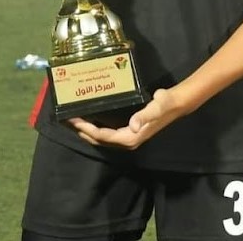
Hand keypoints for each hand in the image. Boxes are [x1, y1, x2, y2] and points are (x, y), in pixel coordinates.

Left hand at [68, 85, 186, 149]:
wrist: (176, 103)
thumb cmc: (165, 104)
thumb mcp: (156, 107)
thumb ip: (145, 116)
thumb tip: (134, 125)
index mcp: (131, 137)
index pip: (103, 136)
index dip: (86, 129)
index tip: (73, 120)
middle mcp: (127, 140)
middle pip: (99, 139)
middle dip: (82, 131)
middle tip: (66, 120)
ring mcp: (127, 136)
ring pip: (101, 136)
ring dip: (87, 130)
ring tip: (73, 120)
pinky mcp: (128, 130)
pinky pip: (107, 131)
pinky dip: (95, 126)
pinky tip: (89, 118)